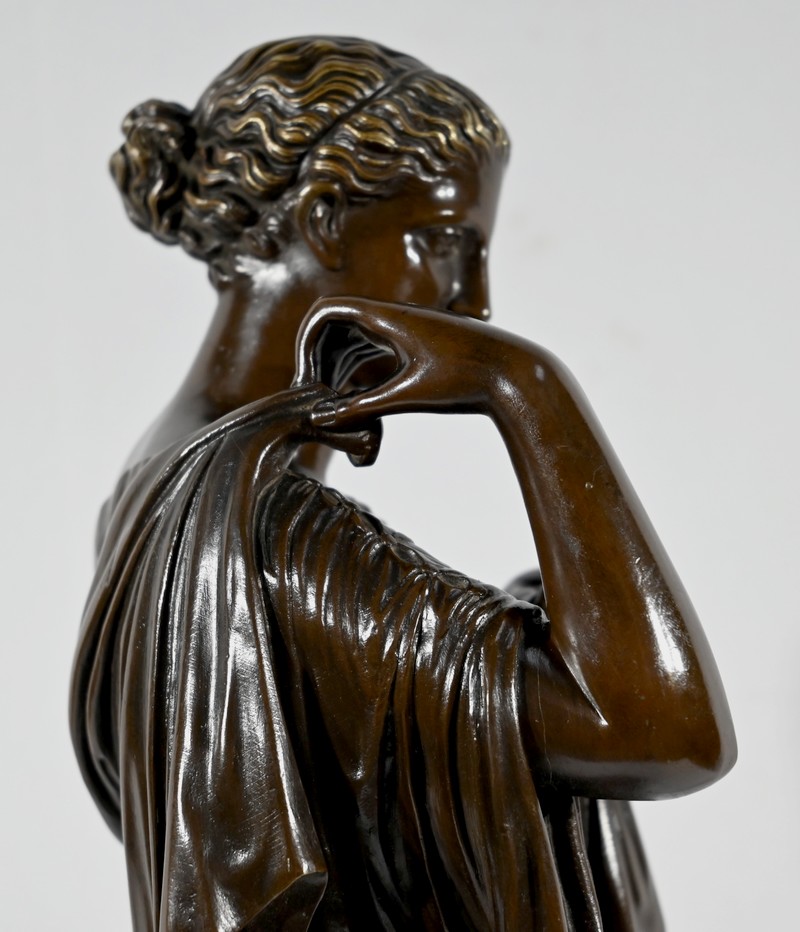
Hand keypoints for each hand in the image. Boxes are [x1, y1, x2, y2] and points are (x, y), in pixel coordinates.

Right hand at [294, 296, 529, 427]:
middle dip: (318, 360)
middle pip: (335, 328)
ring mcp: (405, 334)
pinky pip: (375, 356)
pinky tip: (356, 407)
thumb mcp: (411, 396)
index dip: (307, 340)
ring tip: (331, 408)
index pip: (327, 311)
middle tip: (313, 398)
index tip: (306, 377)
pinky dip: (359, 377)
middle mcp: (394, 319)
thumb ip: (364, 407)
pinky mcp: (417, 350)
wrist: (517, 374)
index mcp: (389, 318)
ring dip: (337, 371)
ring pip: (354, 345)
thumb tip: (322, 421)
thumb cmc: (469, 379)